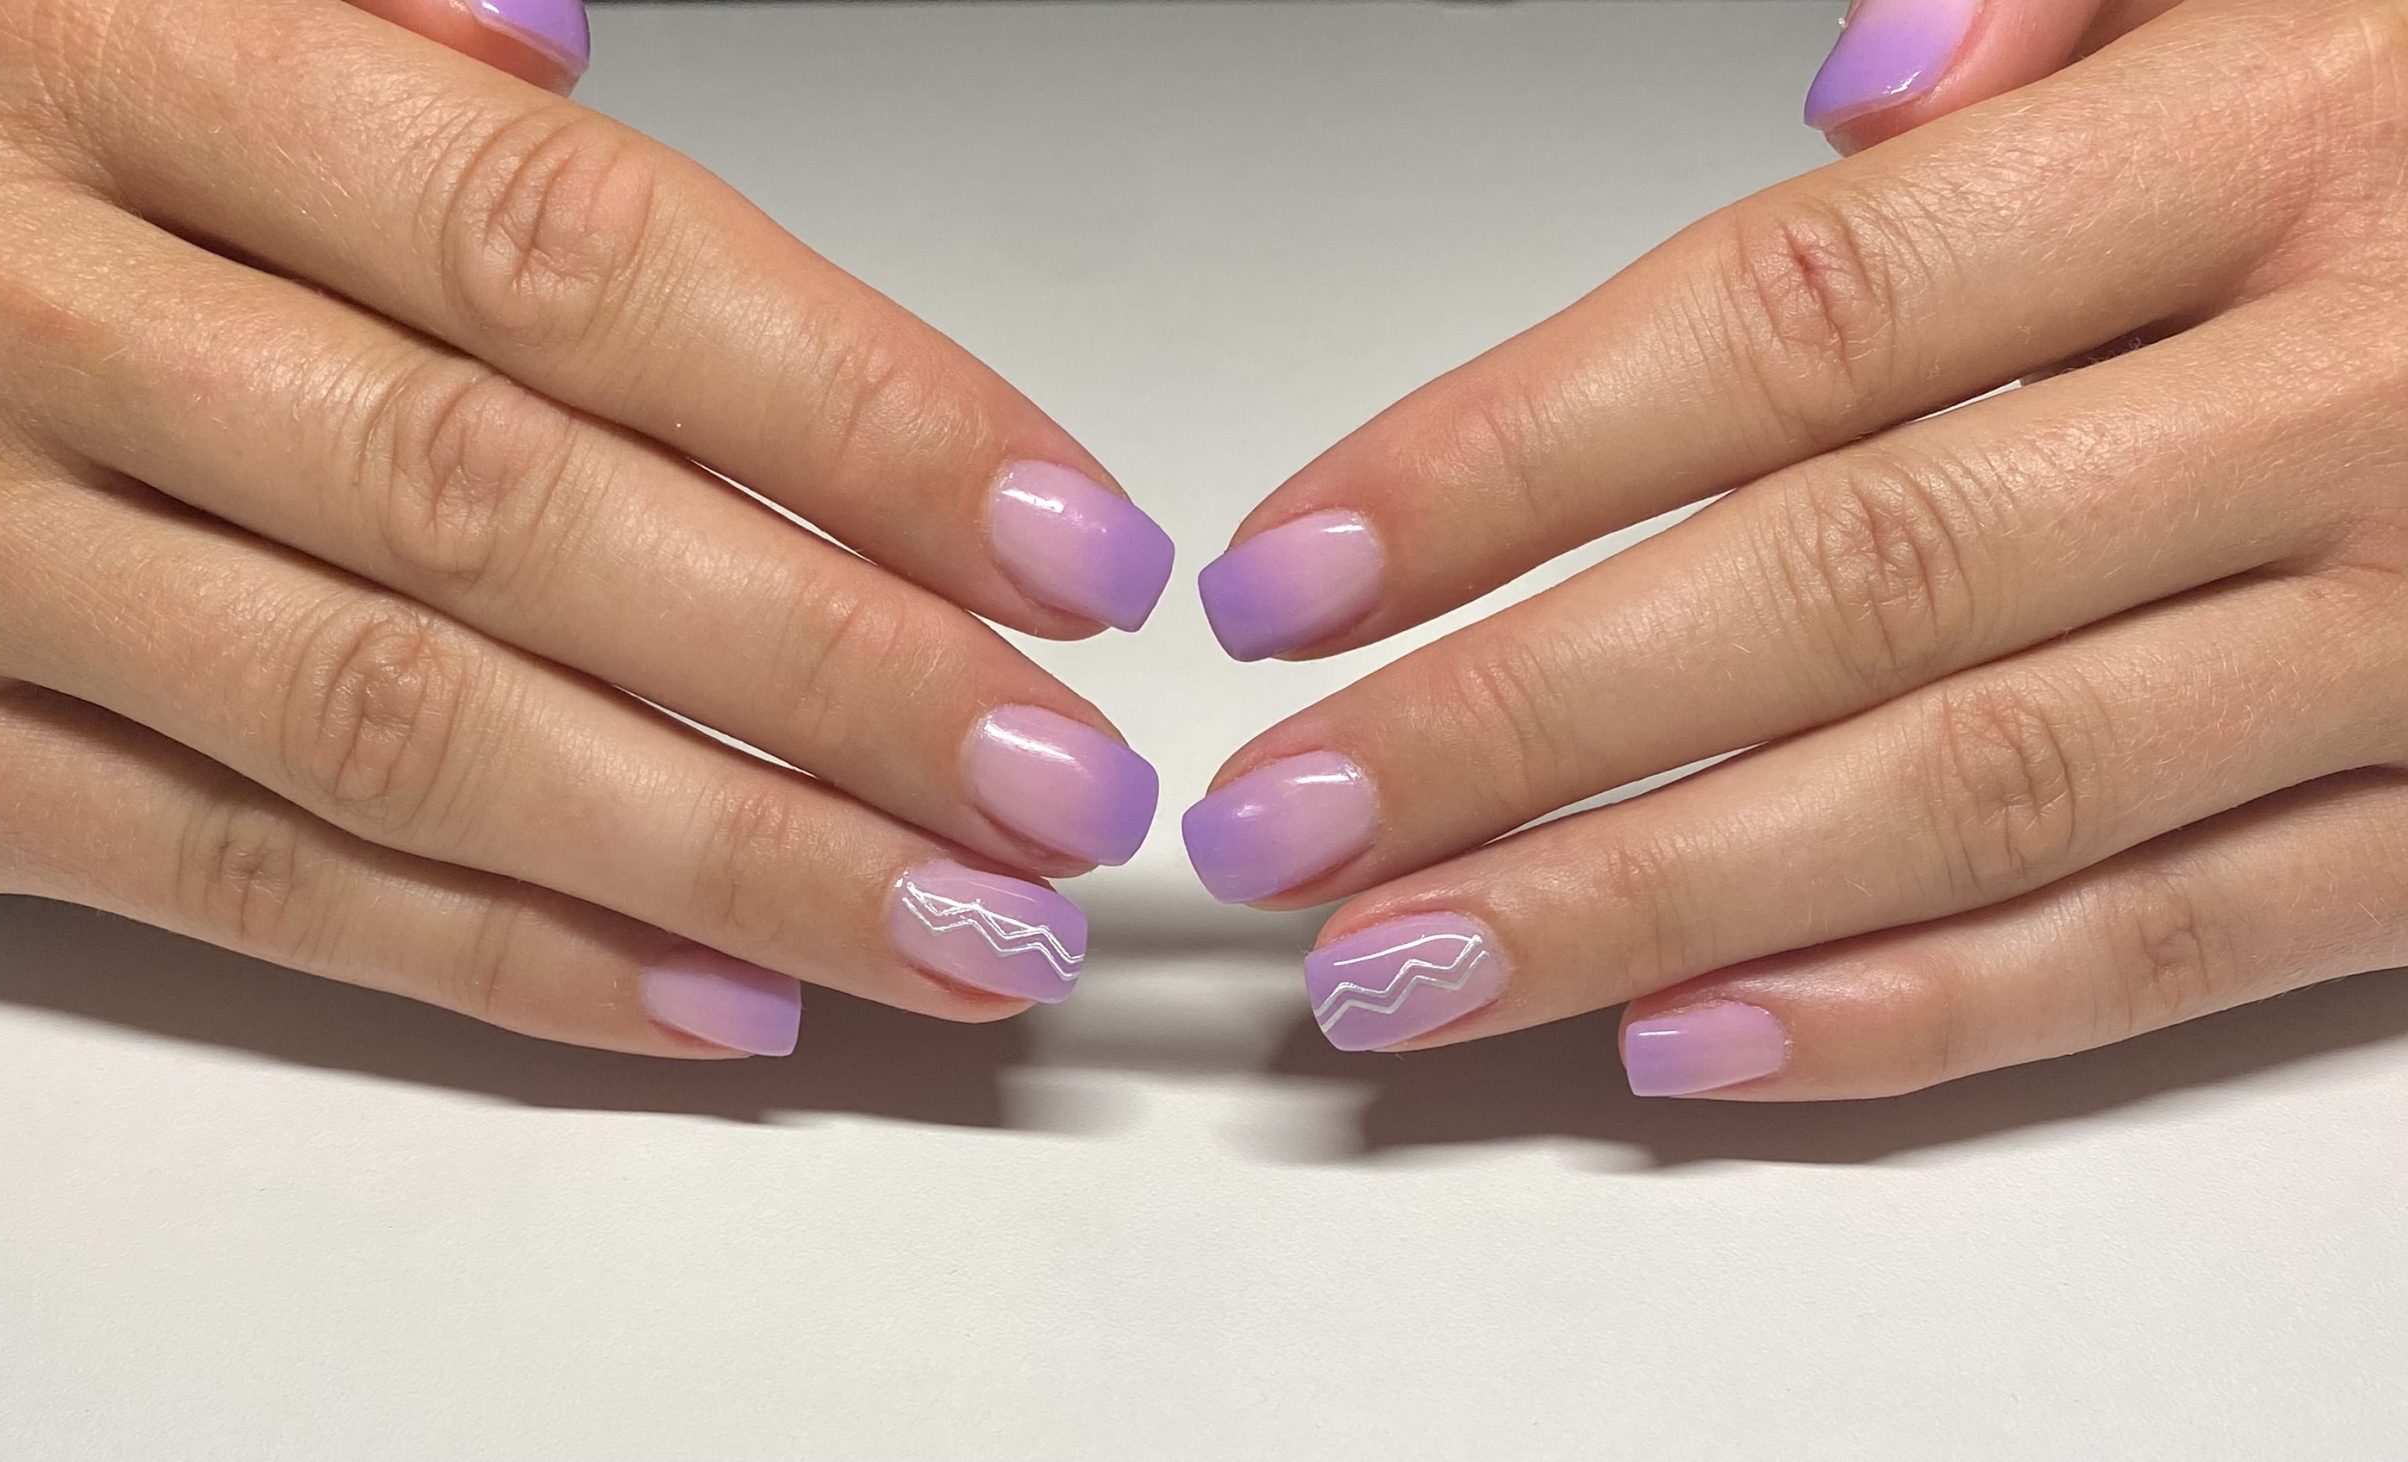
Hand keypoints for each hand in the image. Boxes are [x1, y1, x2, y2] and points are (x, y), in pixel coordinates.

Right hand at [0, 0, 1172, 1058]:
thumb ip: (379, 26)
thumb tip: (578, 56)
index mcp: (113, 68)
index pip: (570, 257)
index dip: (850, 412)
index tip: (1060, 542)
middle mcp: (20, 311)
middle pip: (514, 516)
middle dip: (836, 674)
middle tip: (1056, 782)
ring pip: (403, 735)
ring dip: (725, 854)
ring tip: (955, 923)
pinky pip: (245, 888)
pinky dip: (506, 961)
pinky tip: (718, 992)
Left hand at [1183, 0, 2407, 1097]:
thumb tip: (1835, 94)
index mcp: (2293, 135)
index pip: (1791, 325)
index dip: (1507, 461)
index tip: (1299, 573)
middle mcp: (2359, 394)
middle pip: (1838, 587)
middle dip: (1519, 727)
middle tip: (1284, 829)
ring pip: (1977, 798)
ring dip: (1658, 904)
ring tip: (1413, 970)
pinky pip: (2192, 937)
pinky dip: (1939, 1010)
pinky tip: (1709, 1046)